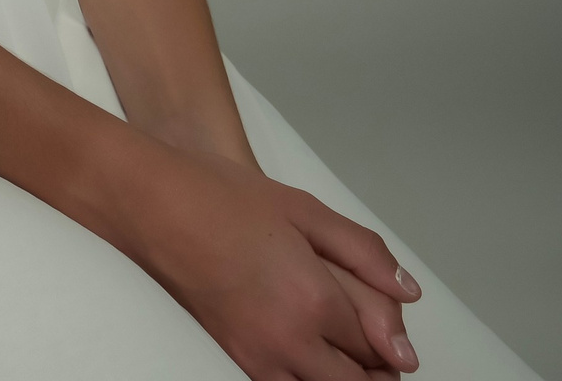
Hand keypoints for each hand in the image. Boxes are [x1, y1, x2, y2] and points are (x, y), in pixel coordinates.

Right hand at [121, 144, 421, 378]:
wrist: (153, 204)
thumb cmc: (220, 197)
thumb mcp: (303, 208)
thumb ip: (364, 252)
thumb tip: (408, 291)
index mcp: (315, 300)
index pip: (379, 344)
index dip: (394, 338)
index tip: (394, 328)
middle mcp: (290, 339)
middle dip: (379, 373)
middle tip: (384, 355)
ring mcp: (259, 354)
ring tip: (350, 361)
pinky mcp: (235, 358)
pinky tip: (309, 362)